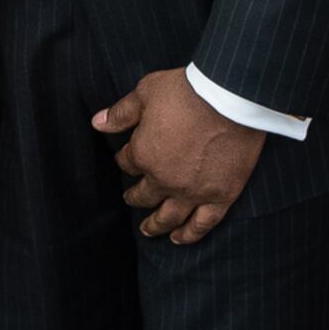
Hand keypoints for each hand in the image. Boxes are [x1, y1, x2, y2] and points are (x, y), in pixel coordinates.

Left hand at [95, 67, 264, 244]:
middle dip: (135, 196)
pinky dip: (189, 234)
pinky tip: (179, 238)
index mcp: (144, 155)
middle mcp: (164, 180)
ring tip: (148, 230)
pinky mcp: (221, 196)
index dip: (126, 158)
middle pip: (144, 195)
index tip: (128, 156)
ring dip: (155, 225)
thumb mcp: (147, 92)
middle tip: (132, 199)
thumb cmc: (188, 90)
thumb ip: (121, 112)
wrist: (231, 96)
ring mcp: (193, 192)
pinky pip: (202, 224)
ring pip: (169, 217)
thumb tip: (97, 123)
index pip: (127, 163)